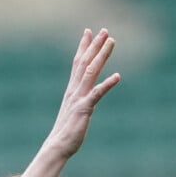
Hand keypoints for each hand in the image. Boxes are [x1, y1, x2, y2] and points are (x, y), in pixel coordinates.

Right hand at [46, 28, 120, 158]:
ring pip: (91, 71)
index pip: (77, 64)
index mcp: (72, 91)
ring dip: (101, 55)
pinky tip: (117, 76)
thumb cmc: (66, 133)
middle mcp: (74, 91)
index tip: (89, 32)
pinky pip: (97, 94)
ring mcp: (79, 98)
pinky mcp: (84, 109)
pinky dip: (107, 84)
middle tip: (104, 30)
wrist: (58, 146)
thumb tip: (83, 101)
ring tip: (111, 41)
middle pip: (85, 62)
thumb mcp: (73, 113)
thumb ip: (78, 103)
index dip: (83, 47)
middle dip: (94, 45)